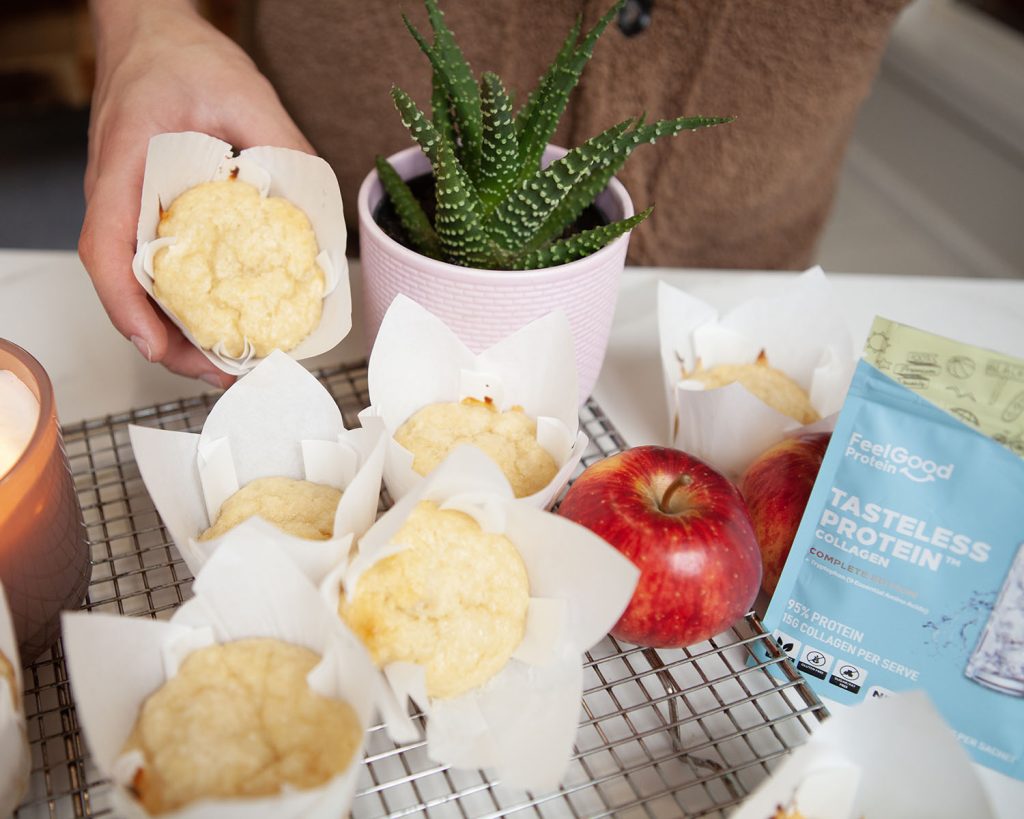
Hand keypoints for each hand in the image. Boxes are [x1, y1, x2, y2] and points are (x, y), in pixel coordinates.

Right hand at [80, 0, 313, 385]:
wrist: (156, 35)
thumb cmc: (185, 57)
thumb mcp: (246, 94)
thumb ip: (285, 148)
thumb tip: (321, 217)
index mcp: (124, 165)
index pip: (105, 247)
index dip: (126, 306)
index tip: (156, 346)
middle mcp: (117, 195)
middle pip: (126, 285)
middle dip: (169, 341)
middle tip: (225, 375)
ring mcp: (129, 207)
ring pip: (143, 284)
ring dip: (181, 331)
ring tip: (232, 363)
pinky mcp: (150, 212)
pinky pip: (160, 266)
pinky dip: (188, 301)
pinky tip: (226, 321)